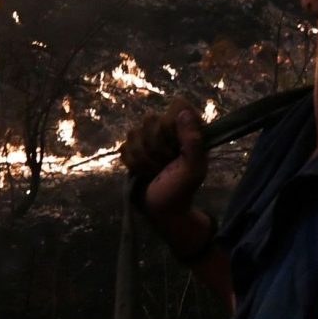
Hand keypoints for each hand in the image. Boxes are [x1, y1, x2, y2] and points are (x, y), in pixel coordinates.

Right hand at [122, 99, 209, 234]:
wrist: (162, 212)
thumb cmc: (182, 191)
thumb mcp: (193, 169)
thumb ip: (193, 141)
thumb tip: (185, 112)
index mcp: (188, 131)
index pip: (177, 106)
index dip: (172, 125)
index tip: (177, 146)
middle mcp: (168, 131)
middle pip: (151, 119)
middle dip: (156, 148)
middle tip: (166, 164)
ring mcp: (148, 139)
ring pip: (134, 133)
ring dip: (144, 158)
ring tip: (155, 170)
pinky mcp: (132, 151)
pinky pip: (124, 147)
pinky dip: (132, 163)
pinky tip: (143, 172)